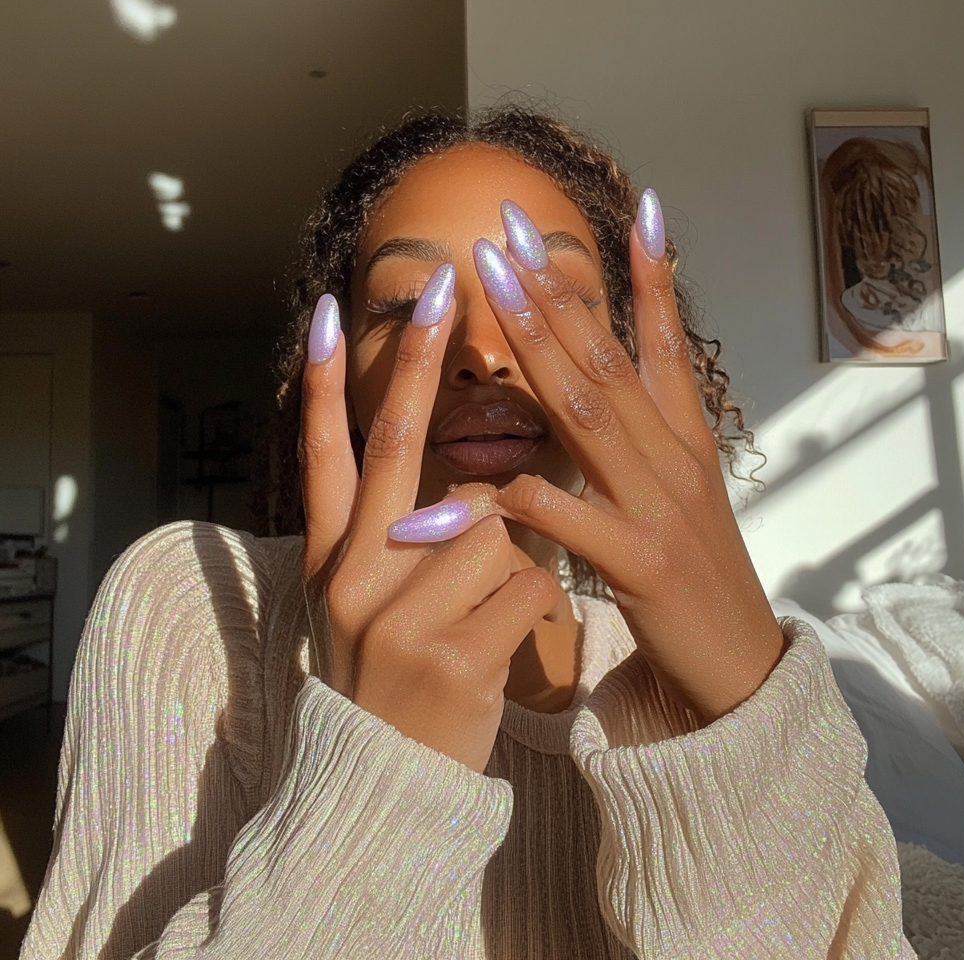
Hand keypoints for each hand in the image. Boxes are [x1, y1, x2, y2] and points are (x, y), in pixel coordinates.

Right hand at [300, 271, 560, 772]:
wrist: (385, 786)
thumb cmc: (391, 679)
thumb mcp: (366, 605)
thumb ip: (397, 538)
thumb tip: (461, 476)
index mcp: (330, 559)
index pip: (322, 452)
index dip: (319, 382)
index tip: (326, 311)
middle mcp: (352, 576)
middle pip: (395, 448)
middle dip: (417, 361)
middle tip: (440, 285)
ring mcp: (398, 614)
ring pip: (493, 526)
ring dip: (512, 556)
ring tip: (484, 610)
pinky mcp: (452, 653)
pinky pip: (529, 584)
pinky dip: (536, 604)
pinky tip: (505, 645)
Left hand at [389, 196, 784, 725]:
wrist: (737, 664)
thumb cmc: (693, 575)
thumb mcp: (676, 495)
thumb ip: (639, 443)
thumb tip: (598, 391)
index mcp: (684, 440)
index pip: (669, 342)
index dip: (651, 274)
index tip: (635, 206)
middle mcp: (673, 457)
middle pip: (609, 360)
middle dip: (559, 289)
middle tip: (513, 232)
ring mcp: (656, 503)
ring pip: (589, 411)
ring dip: (540, 344)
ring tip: (499, 287)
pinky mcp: (637, 559)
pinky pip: (566, 513)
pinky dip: (520, 492)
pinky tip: (485, 472)